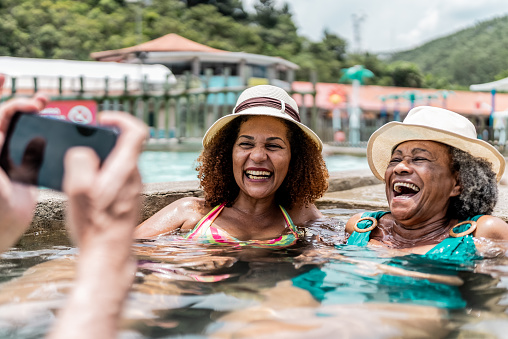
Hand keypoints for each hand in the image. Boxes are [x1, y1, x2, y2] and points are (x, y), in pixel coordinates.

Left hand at [0, 74, 47, 251]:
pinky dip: (48, 140)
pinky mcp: (27, 171)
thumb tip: (17, 124)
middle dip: (23, 103)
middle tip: (40, 102)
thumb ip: (1, 143)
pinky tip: (57, 135)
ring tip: (48, 109)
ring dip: (38, 118)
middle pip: (10, 117)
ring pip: (26, 130)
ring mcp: (12, 159)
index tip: (6, 76)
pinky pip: (39, 150)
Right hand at [62, 111, 146, 250]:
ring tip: (78, 171)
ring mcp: (133, 188)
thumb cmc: (95, 224)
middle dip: (102, 141)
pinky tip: (86, 189)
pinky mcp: (128, 199)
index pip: (136, 131)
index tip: (103, 119)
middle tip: (80, 147)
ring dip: (101, 160)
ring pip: (119, 163)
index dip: (120, 118)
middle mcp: (135, 176)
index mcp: (126, 168)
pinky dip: (102, 176)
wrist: (109, 254)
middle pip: (124, 146)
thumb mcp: (79, 190)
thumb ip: (81, 162)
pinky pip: (117, 178)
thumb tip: (84, 151)